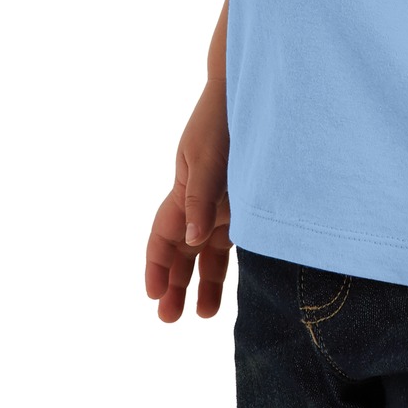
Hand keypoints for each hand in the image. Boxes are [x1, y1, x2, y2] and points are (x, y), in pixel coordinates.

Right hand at [144, 77, 231, 321]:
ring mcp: (225, 201)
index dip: (155, 265)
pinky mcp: (249, 200)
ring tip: (205, 314)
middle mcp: (202, 200)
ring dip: (204, 281)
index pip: (163, 236)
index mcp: (184, 189)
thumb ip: (202, 198)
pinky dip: (230, 261)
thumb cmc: (225, 118)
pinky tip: (237, 284)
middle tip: (170, 318)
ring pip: (208, 249)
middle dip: (173, 283)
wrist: (253, 89)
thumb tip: (192, 241)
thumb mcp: (210, 156)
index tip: (153, 295)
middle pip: (182, 250)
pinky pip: (235, 238)